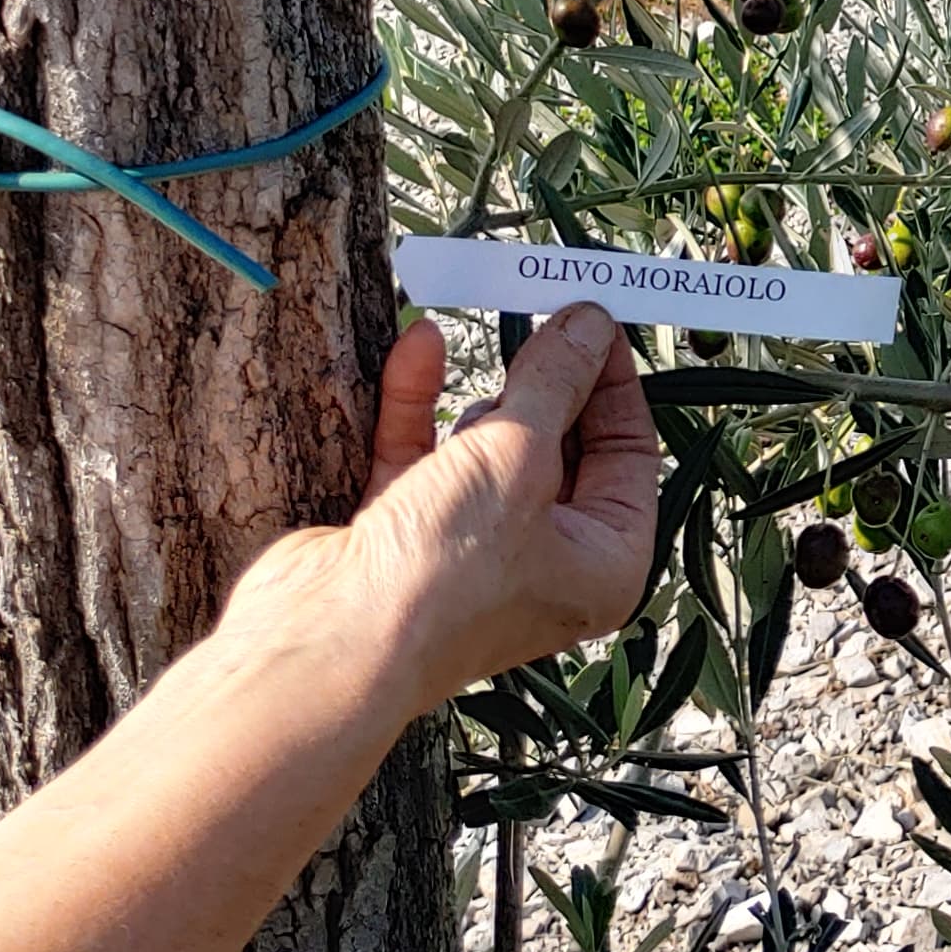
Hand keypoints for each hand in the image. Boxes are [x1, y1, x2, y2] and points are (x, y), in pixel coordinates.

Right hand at [309, 306, 660, 716]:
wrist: (324, 642)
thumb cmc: (445, 570)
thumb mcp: (520, 453)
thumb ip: (556, 380)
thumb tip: (591, 325)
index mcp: (601, 562)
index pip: (627, 454)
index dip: (613, 381)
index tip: (595, 317)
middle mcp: (541, 562)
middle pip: (557, 448)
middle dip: (546, 381)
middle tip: (542, 309)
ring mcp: (467, 551)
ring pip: (486, 450)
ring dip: (480, 394)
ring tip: (485, 337)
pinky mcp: (400, 537)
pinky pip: (421, 456)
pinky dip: (419, 403)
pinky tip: (420, 344)